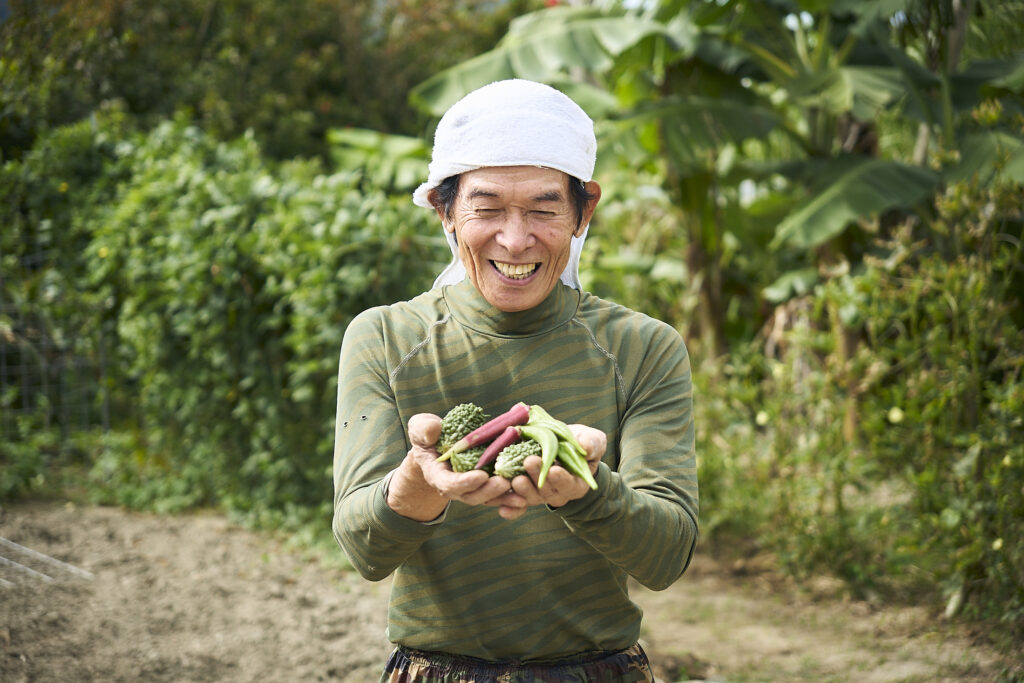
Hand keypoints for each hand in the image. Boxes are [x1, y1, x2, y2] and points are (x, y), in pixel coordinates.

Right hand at [387, 413, 523, 521]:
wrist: (438, 448)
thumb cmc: (429, 436)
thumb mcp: (421, 428)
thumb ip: (424, 429)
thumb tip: (433, 430)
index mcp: (437, 475)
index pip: (449, 484)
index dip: (465, 482)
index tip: (481, 475)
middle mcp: (455, 488)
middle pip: (471, 496)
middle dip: (488, 491)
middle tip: (504, 482)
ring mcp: (472, 490)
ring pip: (488, 500)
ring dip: (504, 499)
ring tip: (521, 494)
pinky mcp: (486, 488)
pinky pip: (498, 498)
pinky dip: (511, 500)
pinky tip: (526, 498)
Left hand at [504, 423, 605, 518]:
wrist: (561, 446)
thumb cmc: (580, 443)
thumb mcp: (591, 440)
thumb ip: (591, 443)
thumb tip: (585, 447)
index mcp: (576, 483)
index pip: (570, 485)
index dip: (562, 479)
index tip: (554, 470)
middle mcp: (557, 493)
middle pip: (547, 490)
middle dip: (537, 477)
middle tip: (530, 461)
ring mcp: (538, 494)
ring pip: (530, 496)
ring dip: (522, 489)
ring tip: (515, 478)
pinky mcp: (522, 492)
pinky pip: (516, 504)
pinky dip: (510, 508)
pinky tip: (503, 509)